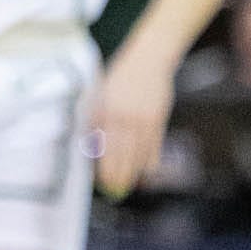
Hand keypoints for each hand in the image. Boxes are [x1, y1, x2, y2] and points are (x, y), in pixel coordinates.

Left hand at [90, 38, 177, 198]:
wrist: (148, 59)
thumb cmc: (121, 75)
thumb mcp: (102, 92)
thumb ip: (96, 116)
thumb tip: (92, 141)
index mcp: (107, 110)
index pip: (104, 145)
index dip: (104, 165)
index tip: (102, 180)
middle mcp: (125, 117)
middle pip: (121, 153)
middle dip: (118, 174)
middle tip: (115, 190)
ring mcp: (143, 119)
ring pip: (138, 152)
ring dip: (134, 171)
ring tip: (129, 185)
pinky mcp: (158, 119)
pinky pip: (154, 145)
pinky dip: (150, 159)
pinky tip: (147, 170)